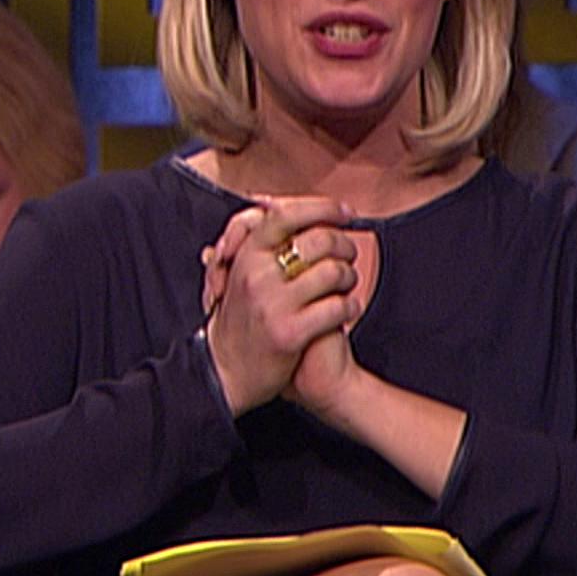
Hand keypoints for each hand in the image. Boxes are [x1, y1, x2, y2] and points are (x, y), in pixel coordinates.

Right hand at [202, 197, 359, 414]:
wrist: (226, 372)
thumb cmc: (241, 319)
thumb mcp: (240, 274)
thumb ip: (261, 243)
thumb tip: (274, 203)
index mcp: (247, 255)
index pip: (286, 215)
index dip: (322, 208)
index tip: (345, 212)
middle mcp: (257, 275)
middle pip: (319, 240)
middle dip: (344, 245)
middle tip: (350, 255)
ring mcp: (273, 304)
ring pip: (333, 272)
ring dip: (349, 277)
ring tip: (347, 285)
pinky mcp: (289, 333)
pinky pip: (337, 307)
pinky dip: (350, 306)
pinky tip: (348, 309)